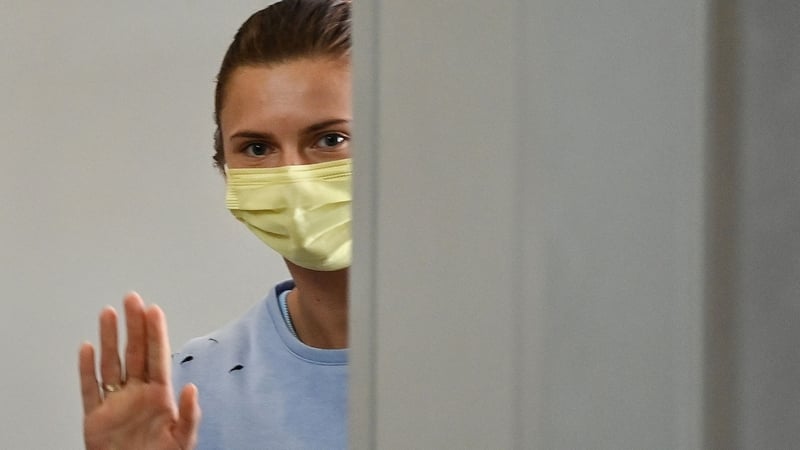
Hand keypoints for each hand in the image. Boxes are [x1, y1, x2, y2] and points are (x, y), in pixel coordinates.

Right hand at [79, 293, 200, 449]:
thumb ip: (189, 415)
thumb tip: (192, 389)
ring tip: (109, 313)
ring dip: (109, 338)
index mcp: (159, 396)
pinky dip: (86, 369)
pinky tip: (87, 348)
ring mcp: (115, 403)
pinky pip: (90, 388)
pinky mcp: (96, 417)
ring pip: (111, 363)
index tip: (153, 310)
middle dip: (133, 325)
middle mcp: (137, 394)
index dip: (155, 333)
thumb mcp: (182, 440)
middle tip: (132, 299)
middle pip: (134, 352)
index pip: (156, 356)